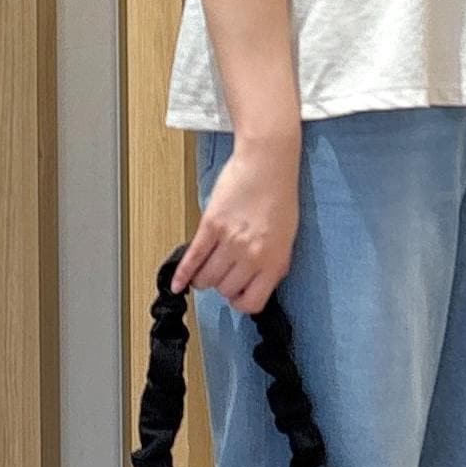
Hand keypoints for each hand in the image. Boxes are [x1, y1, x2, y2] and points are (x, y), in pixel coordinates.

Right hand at [171, 134, 299, 312]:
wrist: (267, 164)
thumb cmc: (280, 196)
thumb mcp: (288, 237)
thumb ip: (275, 263)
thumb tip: (261, 283)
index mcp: (274, 261)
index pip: (252, 302)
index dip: (241, 301)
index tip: (236, 294)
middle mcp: (252, 256)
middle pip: (225, 289)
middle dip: (222, 285)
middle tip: (222, 273)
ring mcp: (229, 242)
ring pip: (207, 278)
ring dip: (204, 278)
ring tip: (206, 269)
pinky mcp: (210, 226)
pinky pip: (194, 258)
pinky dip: (183, 273)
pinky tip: (177, 283)